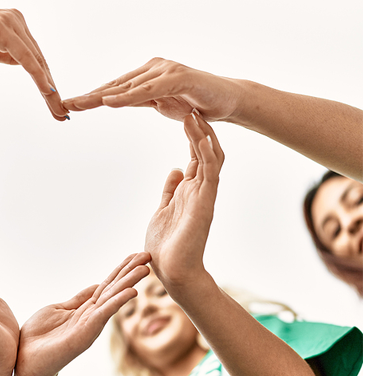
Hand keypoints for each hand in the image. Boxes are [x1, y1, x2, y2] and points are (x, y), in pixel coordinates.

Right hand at [0, 1, 67, 120]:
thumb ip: (5, 55)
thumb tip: (21, 62)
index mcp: (13, 28)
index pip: (35, 60)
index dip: (47, 85)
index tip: (56, 107)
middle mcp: (15, 21)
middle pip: (40, 62)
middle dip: (52, 91)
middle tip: (63, 116)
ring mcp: (8, 21)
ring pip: (36, 60)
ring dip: (48, 88)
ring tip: (57, 110)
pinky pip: (23, 55)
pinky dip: (36, 74)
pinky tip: (46, 91)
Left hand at [15, 252, 149, 375]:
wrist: (26, 360)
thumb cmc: (39, 336)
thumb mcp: (60, 309)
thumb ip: (79, 299)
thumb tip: (96, 285)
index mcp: (86, 308)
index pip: (108, 284)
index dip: (122, 268)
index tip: (137, 255)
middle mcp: (92, 315)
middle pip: (114, 289)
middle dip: (130, 272)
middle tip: (148, 255)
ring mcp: (90, 324)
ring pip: (113, 299)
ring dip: (129, 283)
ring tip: (145, 269)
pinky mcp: (85, 334)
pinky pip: (104, 314)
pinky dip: (117, 302)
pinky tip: (131, 292)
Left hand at [62, 57, 243, 122]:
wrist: (227, 100)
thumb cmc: (195, 102)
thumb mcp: (162, 104)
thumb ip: (139, 99)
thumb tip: (114, 100)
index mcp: (146, 75)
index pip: (113, 87)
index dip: (91, 97)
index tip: (69, 105)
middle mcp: (152, 68)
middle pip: (114, 85)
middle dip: (88, 96)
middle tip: (64, 104)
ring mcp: (165, 70)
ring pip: (127, 87)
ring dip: (100, 97)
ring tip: (78, 104)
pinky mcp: (178, 77)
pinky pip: (147, 91)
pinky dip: (127, 97)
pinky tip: (109, 102)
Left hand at [144, 111, 224, 291]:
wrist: (172, 271)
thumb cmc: (166, 246)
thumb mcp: (164, 209)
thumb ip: (171, 190)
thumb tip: (175, 171)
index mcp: (190, 190)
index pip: (196, 155)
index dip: (191, 133)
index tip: (183, 111)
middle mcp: (201, 189)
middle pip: (206, 150)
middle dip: (199, 128)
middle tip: (190, 104)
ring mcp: (204, 195)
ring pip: (210, 156)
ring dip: (202, 134)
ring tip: (193, 112)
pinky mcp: (205, 202)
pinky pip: (210, 171)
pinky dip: (206, 151)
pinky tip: (201, 134)